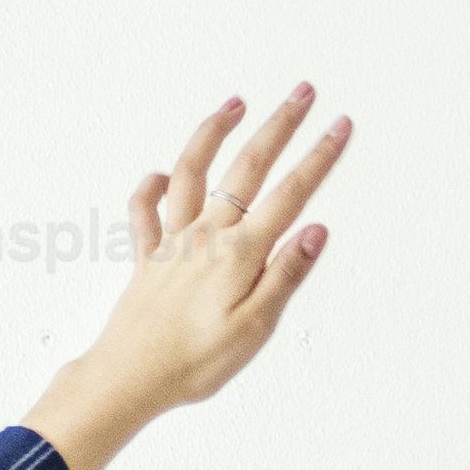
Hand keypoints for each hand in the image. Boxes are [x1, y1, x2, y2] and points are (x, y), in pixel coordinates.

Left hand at [21, 82, 350, 469]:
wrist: (129, 378)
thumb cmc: (195, 362)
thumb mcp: (255, 329)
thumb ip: (285, 275)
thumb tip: (316, 230)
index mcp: (239, 254)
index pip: (290, 195)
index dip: (318, 158)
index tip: (340, 126)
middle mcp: (206, 236)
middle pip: (247, 167)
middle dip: (279, 126)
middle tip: (302, 92)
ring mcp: (174, 242)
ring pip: (193, 171)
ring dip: (214, 132)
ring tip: (236, 103)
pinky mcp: (148, 257)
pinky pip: (144, 210)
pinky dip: (153, 185)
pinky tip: (163, 173)